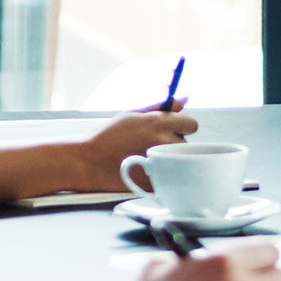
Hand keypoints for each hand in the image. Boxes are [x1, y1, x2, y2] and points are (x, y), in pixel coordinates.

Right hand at [72, 110, 196, 190]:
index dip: (182, 126)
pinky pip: (168, 175)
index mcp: (159, 123)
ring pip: (178, 160)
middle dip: (173, 142)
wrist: (88, 162)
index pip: (191, 124)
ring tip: (144, 156)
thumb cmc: (108, 136)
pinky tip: (142, 168)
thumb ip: (161, 107)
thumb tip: (184, 99)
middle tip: (151, 144)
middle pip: (185, 143)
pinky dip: (160, 173)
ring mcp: (160, 164)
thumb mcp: (132, 115)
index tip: (172, 129)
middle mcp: (163, 142)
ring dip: (168, 158)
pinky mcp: (156, 181)